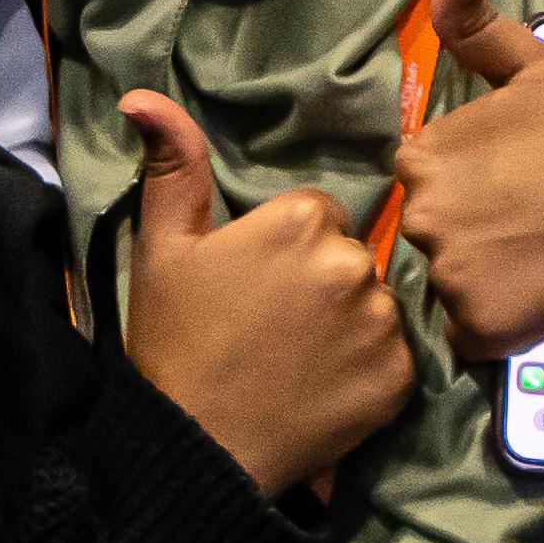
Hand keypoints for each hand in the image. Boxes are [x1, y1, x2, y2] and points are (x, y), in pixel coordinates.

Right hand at [119, 91, 415, 496]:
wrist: (198, 447)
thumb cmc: (176, 341)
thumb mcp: (162, 247)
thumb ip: (170, 164)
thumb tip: (142, 95)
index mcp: (298, 222)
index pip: (315, 213)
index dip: (283, 248)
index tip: (254, 286)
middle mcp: (352, 263)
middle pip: (350, 254)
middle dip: (321, 280)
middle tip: (273, 326)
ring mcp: (383, 324)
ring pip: (377, 301)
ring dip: (350, 321)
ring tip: (299, 359)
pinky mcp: (401, 379)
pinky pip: (397, 354)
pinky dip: (370, 367)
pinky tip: (326, 385)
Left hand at [398, 0, 543, 359]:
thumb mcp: (542, 63)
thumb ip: (478, 22)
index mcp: (424, 153)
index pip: (428, 176)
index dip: (477, 177)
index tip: (524, 176)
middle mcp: (422, 214)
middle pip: (437, 229)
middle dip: (478, 226)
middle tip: (543, 215)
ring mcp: (450, 274)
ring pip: (454, 281)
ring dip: (490, 274)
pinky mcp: (480, 327)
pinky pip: (472, 332)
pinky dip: (501, 321)